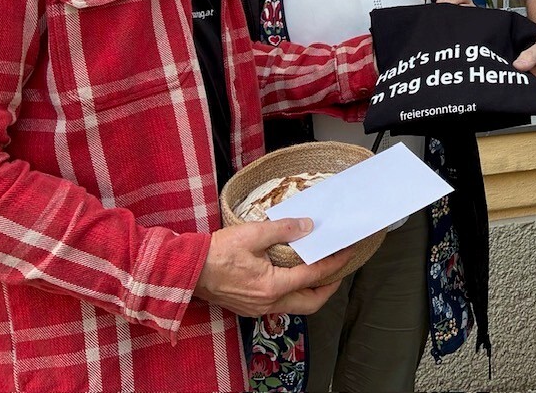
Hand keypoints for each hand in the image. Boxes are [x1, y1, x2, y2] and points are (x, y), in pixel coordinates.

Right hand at [193, 218, 353, 316]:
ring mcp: (258, 308)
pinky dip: (295, 292)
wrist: (187, 269)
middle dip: (330, 287)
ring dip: (312, 291)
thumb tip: (308, 226)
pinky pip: (281, 304)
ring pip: (296, 306)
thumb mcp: (253, 233)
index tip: (348, 251)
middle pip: (311, 303)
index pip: (314, 275)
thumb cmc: (217, 252)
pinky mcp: (249, 306)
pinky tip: (295, 276)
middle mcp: (268, 303)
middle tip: (340, 269)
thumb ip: (284, 229)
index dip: (335, 263)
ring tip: (321, 272)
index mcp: (273, 286)